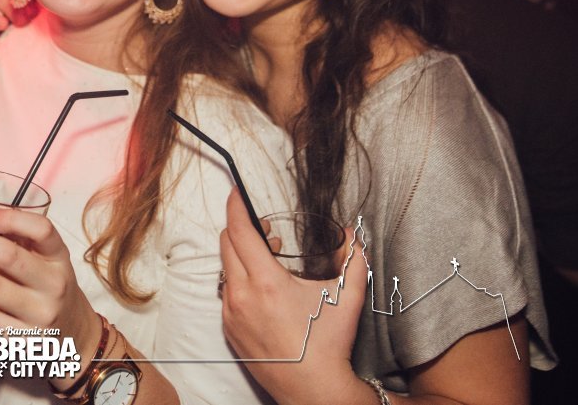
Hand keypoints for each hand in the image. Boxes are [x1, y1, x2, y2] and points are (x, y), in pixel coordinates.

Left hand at [0, 204, 100, 387]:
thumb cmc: (47, 283)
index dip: (11, 220)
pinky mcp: (22, 338)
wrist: (70, 331)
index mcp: (58, 257)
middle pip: (10, 257)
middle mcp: (52, 284)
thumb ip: (8, 228)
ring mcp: (38, 314)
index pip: (41, 231)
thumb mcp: (39, 255)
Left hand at [219, 191, 368, 403]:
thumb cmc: (329, 343)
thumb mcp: (347, 297)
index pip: (240, 231)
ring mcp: (231, 314)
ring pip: (225, 270)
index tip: (236, 191)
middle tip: (265, 227)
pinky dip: (239, 281)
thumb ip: (352, 258)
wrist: (313, 390)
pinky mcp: (229, 331)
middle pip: (227, 245)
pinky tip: (262, 287)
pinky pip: (226, 294)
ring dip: (241, 256)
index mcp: (265, 282)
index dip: (236, 206)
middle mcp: (241, 296)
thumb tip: (351, 233)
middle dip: (242, 229)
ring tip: (270, 257)